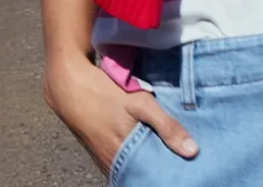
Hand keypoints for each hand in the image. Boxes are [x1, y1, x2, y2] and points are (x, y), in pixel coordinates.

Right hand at [44, 52, 198, 174]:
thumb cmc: (107, 94)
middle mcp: (111, 164)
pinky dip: (133, 155)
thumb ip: (166, 127)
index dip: (164, 176)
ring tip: (165, 153)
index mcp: (122, 160)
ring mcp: (103, 158)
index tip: (181, 171)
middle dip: (156, 168)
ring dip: (145, 161)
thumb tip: (193, 151)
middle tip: (178, 161)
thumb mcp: (141, 104)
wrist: (70, 86)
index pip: (148, 180)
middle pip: (140, 174)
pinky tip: (145, 143)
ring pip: (129, 167)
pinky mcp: (99, 149)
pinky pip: (120, 159)